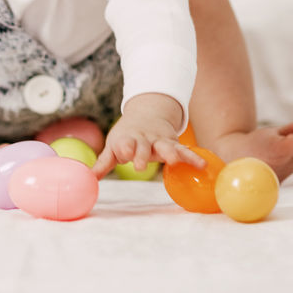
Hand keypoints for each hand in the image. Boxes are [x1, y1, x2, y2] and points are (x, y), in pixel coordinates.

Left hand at [91, 95, 207, 178]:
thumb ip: (103, 162)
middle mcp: (144, 140)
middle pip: (143, 147)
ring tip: (173, 160)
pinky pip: (184, 151)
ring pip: (166, 146)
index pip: (124, 144)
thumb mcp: (114, 145)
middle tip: (140, 166)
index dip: (123, 148)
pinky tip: (203, 165)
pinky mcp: (174, 144)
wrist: (147, 114)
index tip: (123, 153)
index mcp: (128, 139)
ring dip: (169, 153)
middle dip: (142, 155)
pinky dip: (193, 157)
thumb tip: (88, 178)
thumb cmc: (128, 135)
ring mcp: (160, 141)